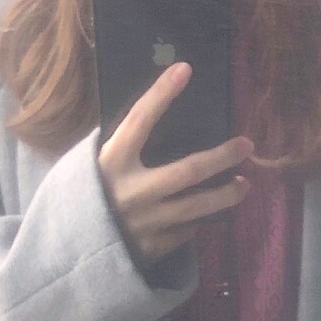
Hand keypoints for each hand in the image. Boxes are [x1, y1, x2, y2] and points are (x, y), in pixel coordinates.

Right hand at [97, 62, 254, 267]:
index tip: (184, 69)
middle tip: (246, 146)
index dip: (160, 94)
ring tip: (243, 185)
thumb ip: (124, 147)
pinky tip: (210, 213)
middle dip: (222, 157)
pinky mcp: (152, 247)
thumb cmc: (91, 199)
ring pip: (196, 207)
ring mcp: (145, 222)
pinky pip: (186, 231)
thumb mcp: (97, 167)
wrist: (74, 251)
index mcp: (112, 162)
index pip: (139, 120)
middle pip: (188, 171)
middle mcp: (131, 191)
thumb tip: (156, 115)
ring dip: (225, 195)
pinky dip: (199, 220)